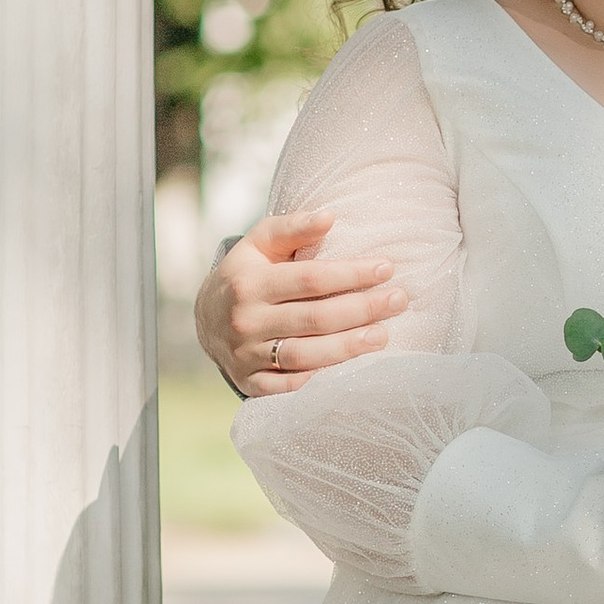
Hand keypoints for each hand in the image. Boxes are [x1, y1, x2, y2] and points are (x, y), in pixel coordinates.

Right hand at [199, 210, 399, 395]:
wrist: (204, 318)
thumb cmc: (246, 273)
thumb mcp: (260, 243)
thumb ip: (293, 228)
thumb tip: (330, 216)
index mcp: (250, 283)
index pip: (311, 279)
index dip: (351, 274)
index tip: (387, 268)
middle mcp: (246, 320)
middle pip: (314, 318)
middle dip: (362, 309)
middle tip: (399, 300)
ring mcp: (246, 355)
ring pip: (304, 356)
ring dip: (347, 348)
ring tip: (382, 336)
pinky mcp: (248, 382)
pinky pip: (285, 387)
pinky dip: (313, 381)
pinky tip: (343, 370)